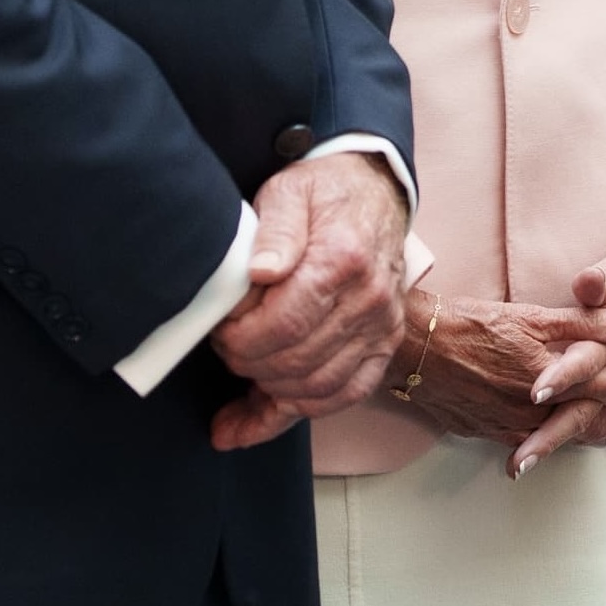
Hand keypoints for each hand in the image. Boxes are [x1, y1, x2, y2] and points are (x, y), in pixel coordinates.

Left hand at [209, 154, 410, 451]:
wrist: (375, 192)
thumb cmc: (325, 193)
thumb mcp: (290, 191)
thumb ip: (275, 229)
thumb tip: (260, 272)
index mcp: (344, 259)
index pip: (284, 325)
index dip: (240, 338)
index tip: (221, 327)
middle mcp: (370, 299)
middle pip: (297, 361)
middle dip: (247, 362)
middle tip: (226, 343)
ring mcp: (382, 326)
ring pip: (318, 387)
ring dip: (269, 388)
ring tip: (242, 370)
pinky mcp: (384, 344)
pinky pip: (344, 394)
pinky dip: (298, 411)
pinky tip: (259, 413)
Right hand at [391, 290, 605, 458]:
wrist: (415, 349)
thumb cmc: (473, 324)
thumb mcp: (532, 316)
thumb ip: (584, 322)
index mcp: (551, 375)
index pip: (605, 381)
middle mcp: (535, 407)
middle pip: (588, 417)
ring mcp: (510, 424)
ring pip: (561, 435)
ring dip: (589, 435)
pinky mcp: (487, 430)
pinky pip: (528, 444)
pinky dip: (549, 444)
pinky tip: (554, 445)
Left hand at [508, 211, 605, 474]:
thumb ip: (601, 280)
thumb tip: (586, 284)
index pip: (584, 361)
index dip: (561, 377)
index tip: (535, 392)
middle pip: (582, 405)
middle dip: (550, 434)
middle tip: (519, 460)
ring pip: (586, 416)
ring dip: (554, 441)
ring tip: (520, 466)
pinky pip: (594, 411)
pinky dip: (573, 434)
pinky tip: (548, 448)